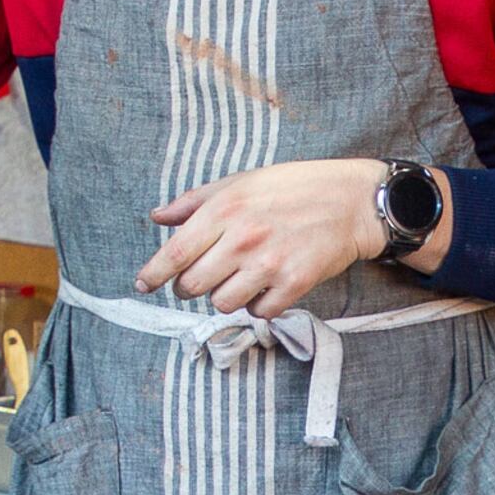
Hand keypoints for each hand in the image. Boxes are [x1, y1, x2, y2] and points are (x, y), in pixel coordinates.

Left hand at [139, 159, 446, 317]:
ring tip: (241, 278)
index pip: (175, 253)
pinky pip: (259, 311)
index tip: (143, 284)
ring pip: (223, 303)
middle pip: (193, 285)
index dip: (154, 274)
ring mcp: (269, 264)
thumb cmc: (293, 187)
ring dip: (226, 296)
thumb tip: (158, 217)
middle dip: (191, 286)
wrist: (351, 201)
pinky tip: (267, 285)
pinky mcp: (294, 283)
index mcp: (225, 210)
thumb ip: (195, 201)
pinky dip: (259, 304)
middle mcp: (243, 238)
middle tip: (203, 277)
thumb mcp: (241, 182)